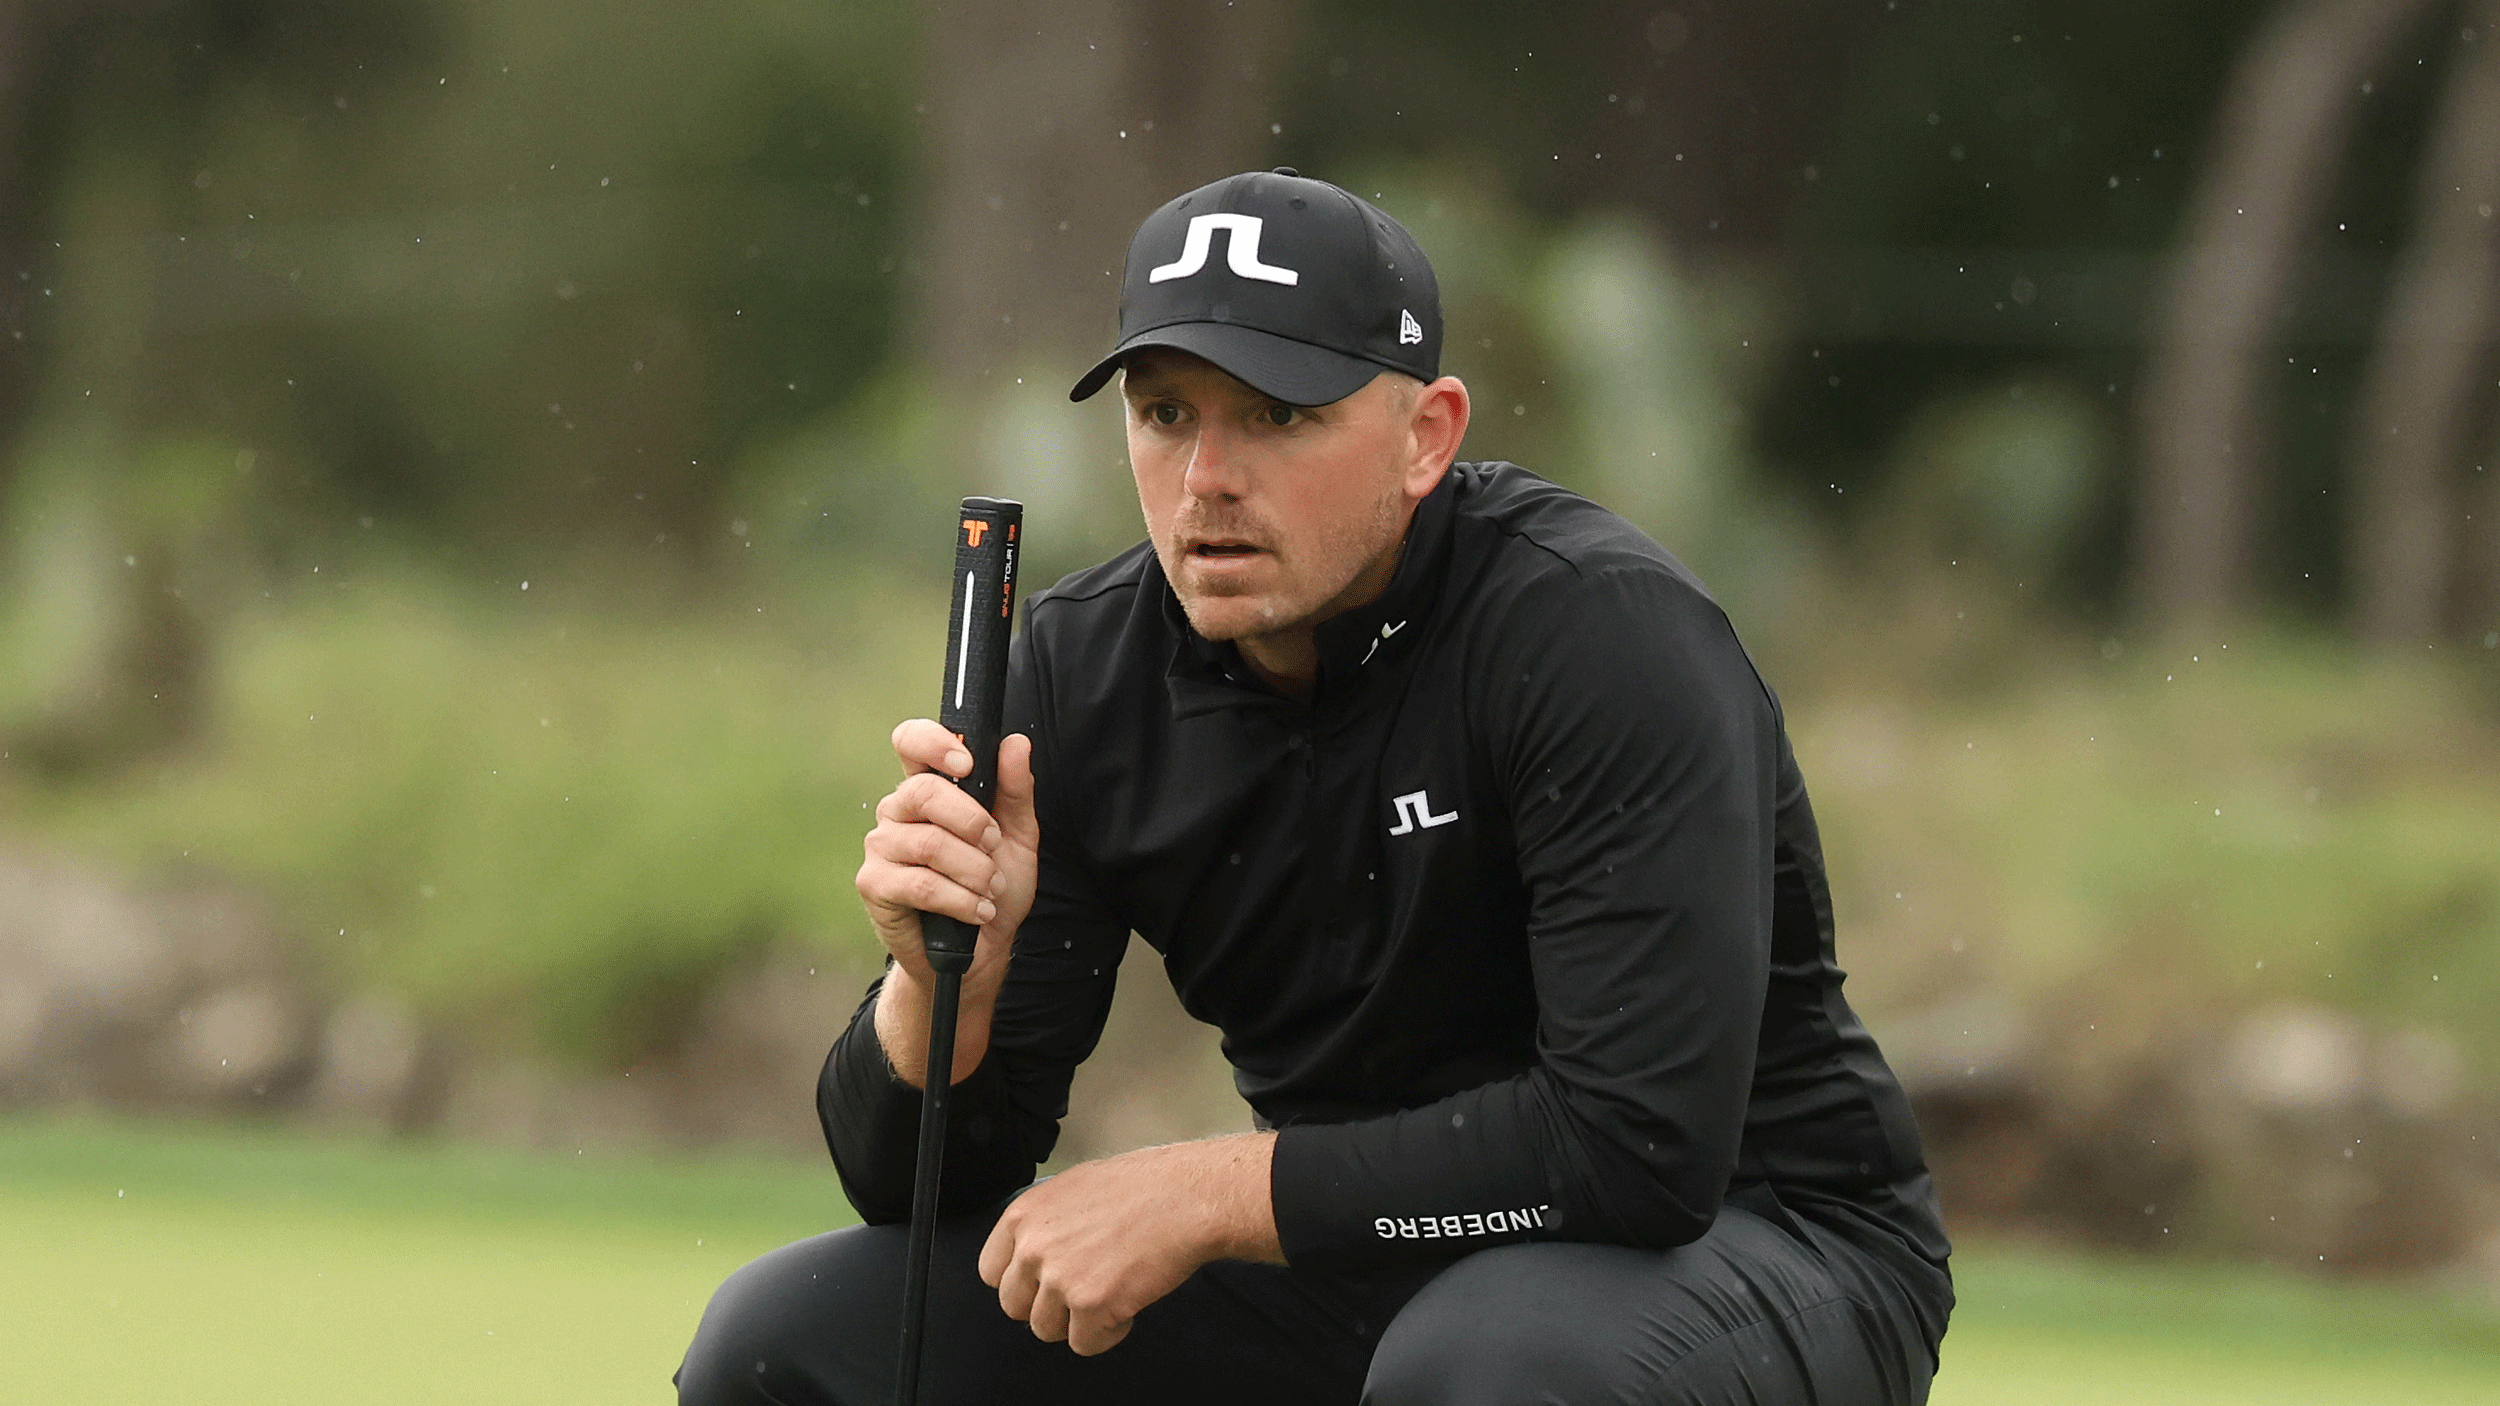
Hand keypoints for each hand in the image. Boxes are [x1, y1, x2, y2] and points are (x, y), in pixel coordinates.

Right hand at [856, 719, 1037, 1083]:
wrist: (980, 950)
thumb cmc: (994, 887)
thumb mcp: (1018, 837)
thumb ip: (1016, 790)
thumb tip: (1016, 743)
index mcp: (929, 790)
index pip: (911, 742)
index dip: (933, 742)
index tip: (968, 762)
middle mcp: (897, 812)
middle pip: (921, 791)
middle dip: (971, 820)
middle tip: (994, 845)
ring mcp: (881, 848)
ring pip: (928, 843)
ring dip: (973, 869)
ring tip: (989, 888)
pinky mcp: (874, 886)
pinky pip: (920, 884)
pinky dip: (960, 899)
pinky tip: (976, 911)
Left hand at [978, 1134, 1281, 1355]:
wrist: (1186, 1198)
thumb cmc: (1143, 1187)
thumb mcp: (1075, 1188)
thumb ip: (1046, 1222)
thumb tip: (1035, 1252)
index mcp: (1023, 1215)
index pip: (992, 1271)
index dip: (1023, 1281)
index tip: (1045, 1282)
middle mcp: (1032, 1247)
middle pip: (1015, 1306)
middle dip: (1047, 1305)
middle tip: (1082, 1290)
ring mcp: (1059, 1278)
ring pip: (1046, 1329)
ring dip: (1077, 1321)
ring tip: (1111, 1294)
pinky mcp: (1090, 1305)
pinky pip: (1084, 1344)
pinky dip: (1108, 1333)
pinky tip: (1127, 1306)